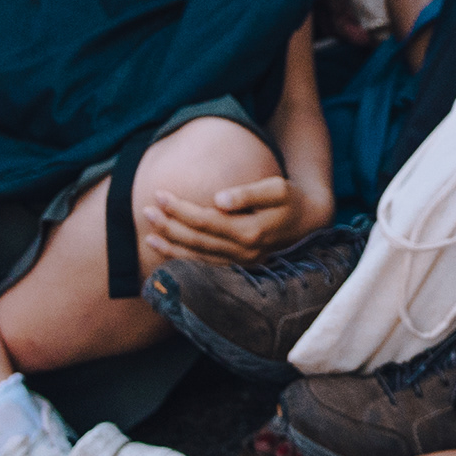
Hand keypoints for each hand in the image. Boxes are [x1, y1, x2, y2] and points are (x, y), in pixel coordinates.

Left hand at [135, 175, 306, 265]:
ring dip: (171, 247)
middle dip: (169, 226)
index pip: (204, 220)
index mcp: (250, 231)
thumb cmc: (290, 199)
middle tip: (146, 210)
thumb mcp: (277, 188)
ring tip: (148, 235)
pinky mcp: (239, 267)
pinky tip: (167, 253)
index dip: (180, 208)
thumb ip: (248, 194)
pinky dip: (184, 260)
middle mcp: (243, 252)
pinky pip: (205, 266)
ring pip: (198, 258)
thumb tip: (219, 199)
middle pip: (197, 240)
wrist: (309, 222)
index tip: (160, 194)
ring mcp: (241, 263)